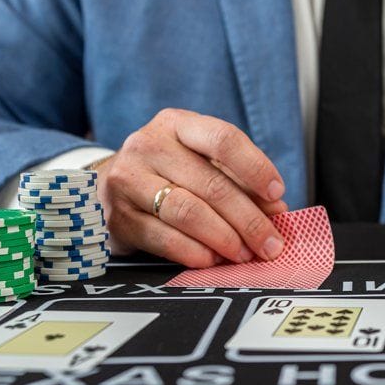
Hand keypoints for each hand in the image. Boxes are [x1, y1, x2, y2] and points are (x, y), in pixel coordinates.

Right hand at [95, 108, 288, 266]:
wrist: (107, 187)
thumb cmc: (168, 172)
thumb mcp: (203, 163)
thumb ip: (240, 182)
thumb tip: (276, 209)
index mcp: (177, 124)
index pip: (223, 139)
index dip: (255, 168)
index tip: (277, 194)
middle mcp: (149, 146)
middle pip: (211, 184)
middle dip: (248, 219)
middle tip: (269, 244)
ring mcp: (128, 180)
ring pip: (188, 212)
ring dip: (224, 238)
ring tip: (244, 254)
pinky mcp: (119, 217)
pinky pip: (164, 239)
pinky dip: (194, 253)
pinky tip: (212, 259)